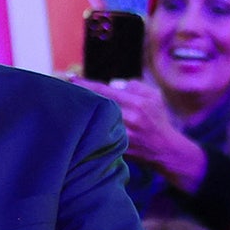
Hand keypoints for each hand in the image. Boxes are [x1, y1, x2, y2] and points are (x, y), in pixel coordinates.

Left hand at [69, 77, 206, 191]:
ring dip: (83, 113)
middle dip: (80, 97)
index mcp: (138, 104)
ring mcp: (122, 135)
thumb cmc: (158, 119)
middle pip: (96, 105)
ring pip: (95, 120)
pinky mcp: (117, 147)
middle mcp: (130, 119)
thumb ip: (135, 85)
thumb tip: (113, 84)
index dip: (86, 84)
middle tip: (65, 90)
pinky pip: (98, 134)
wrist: (165, 150)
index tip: (71, 79)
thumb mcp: (154, 97)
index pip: (105, 91)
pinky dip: (90, 128)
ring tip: (72, 106)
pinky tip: (82, 124)